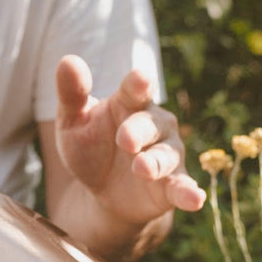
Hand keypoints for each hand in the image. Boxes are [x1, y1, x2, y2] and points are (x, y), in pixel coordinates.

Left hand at [54, 55, 204, 224]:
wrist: (99, 190)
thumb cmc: (89, 145)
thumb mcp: (72, 121)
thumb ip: (71, 94)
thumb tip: (67, 61)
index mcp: (130, 103)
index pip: (136, 89)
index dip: (138, 84)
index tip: (140, 79)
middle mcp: (155, 125)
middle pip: (152, 123)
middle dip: (139, 131)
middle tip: (124, 140)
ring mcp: (166, 155)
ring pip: (167, 155)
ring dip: (156, 162)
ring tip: (142, 168)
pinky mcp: (171, 186)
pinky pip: (183, 187)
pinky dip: (189, 193)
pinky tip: (195, 199)